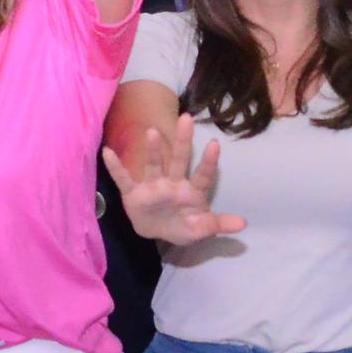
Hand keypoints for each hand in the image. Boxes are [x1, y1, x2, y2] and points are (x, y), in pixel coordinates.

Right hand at [106, 115, 246, 247]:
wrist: (157, 234)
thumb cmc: (182, 226)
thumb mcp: (200, 229)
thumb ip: (219, 224)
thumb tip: (244, 223)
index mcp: (192, 191)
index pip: (203, 175)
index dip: (208, 162)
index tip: (215, 144)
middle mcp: (173, 183)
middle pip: (180, 160)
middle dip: (184, 141)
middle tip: (187, 118)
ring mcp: (153, 186)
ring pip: (154, 164)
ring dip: (154, 150)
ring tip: (153, 131)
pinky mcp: (134, 193)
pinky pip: (124, 178)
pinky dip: (116, 167)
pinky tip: (108, 152)